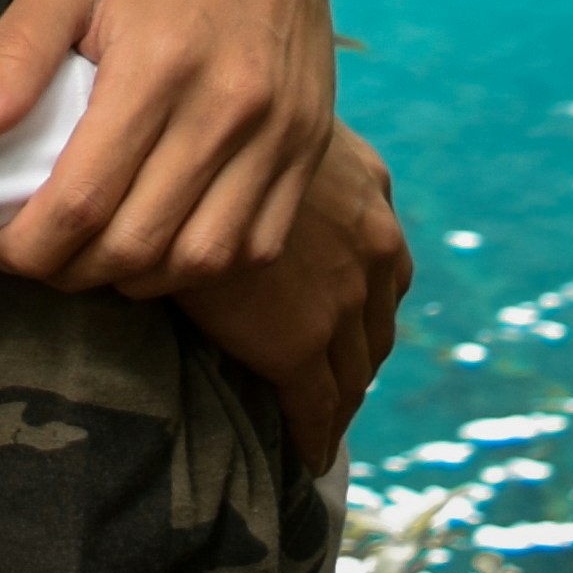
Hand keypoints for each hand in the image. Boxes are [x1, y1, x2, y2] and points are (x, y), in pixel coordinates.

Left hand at [0, 0, 341, 292]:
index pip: (84, 199)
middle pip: (140, 243)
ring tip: (95, 257)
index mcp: (159, 64)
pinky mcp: (311, 142)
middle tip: (39, 257)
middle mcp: (228, 106)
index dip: (30, 246)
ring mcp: (279, 131)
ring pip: (203, 259)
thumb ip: (15, 52)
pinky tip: (164, 245)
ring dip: (139, 278)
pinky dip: (205, 264)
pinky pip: (259, 243)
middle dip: (73, 271)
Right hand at [179, 127, 407, 469]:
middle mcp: (374, 243)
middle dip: (360, 354)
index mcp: (371, 189)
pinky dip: (315, 435)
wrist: (188, 153)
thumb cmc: (211, 119)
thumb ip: (285, 157)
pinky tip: (307, 453)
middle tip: (336, 384)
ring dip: (344, 396)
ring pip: (357, 368)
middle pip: (377, 321)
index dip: (367, 303)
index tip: (347, 327)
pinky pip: (317, 405)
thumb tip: (260, 173)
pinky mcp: (302, 345)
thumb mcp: (270, 123)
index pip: (384, 265)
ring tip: (323, 420)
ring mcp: (345, 297)